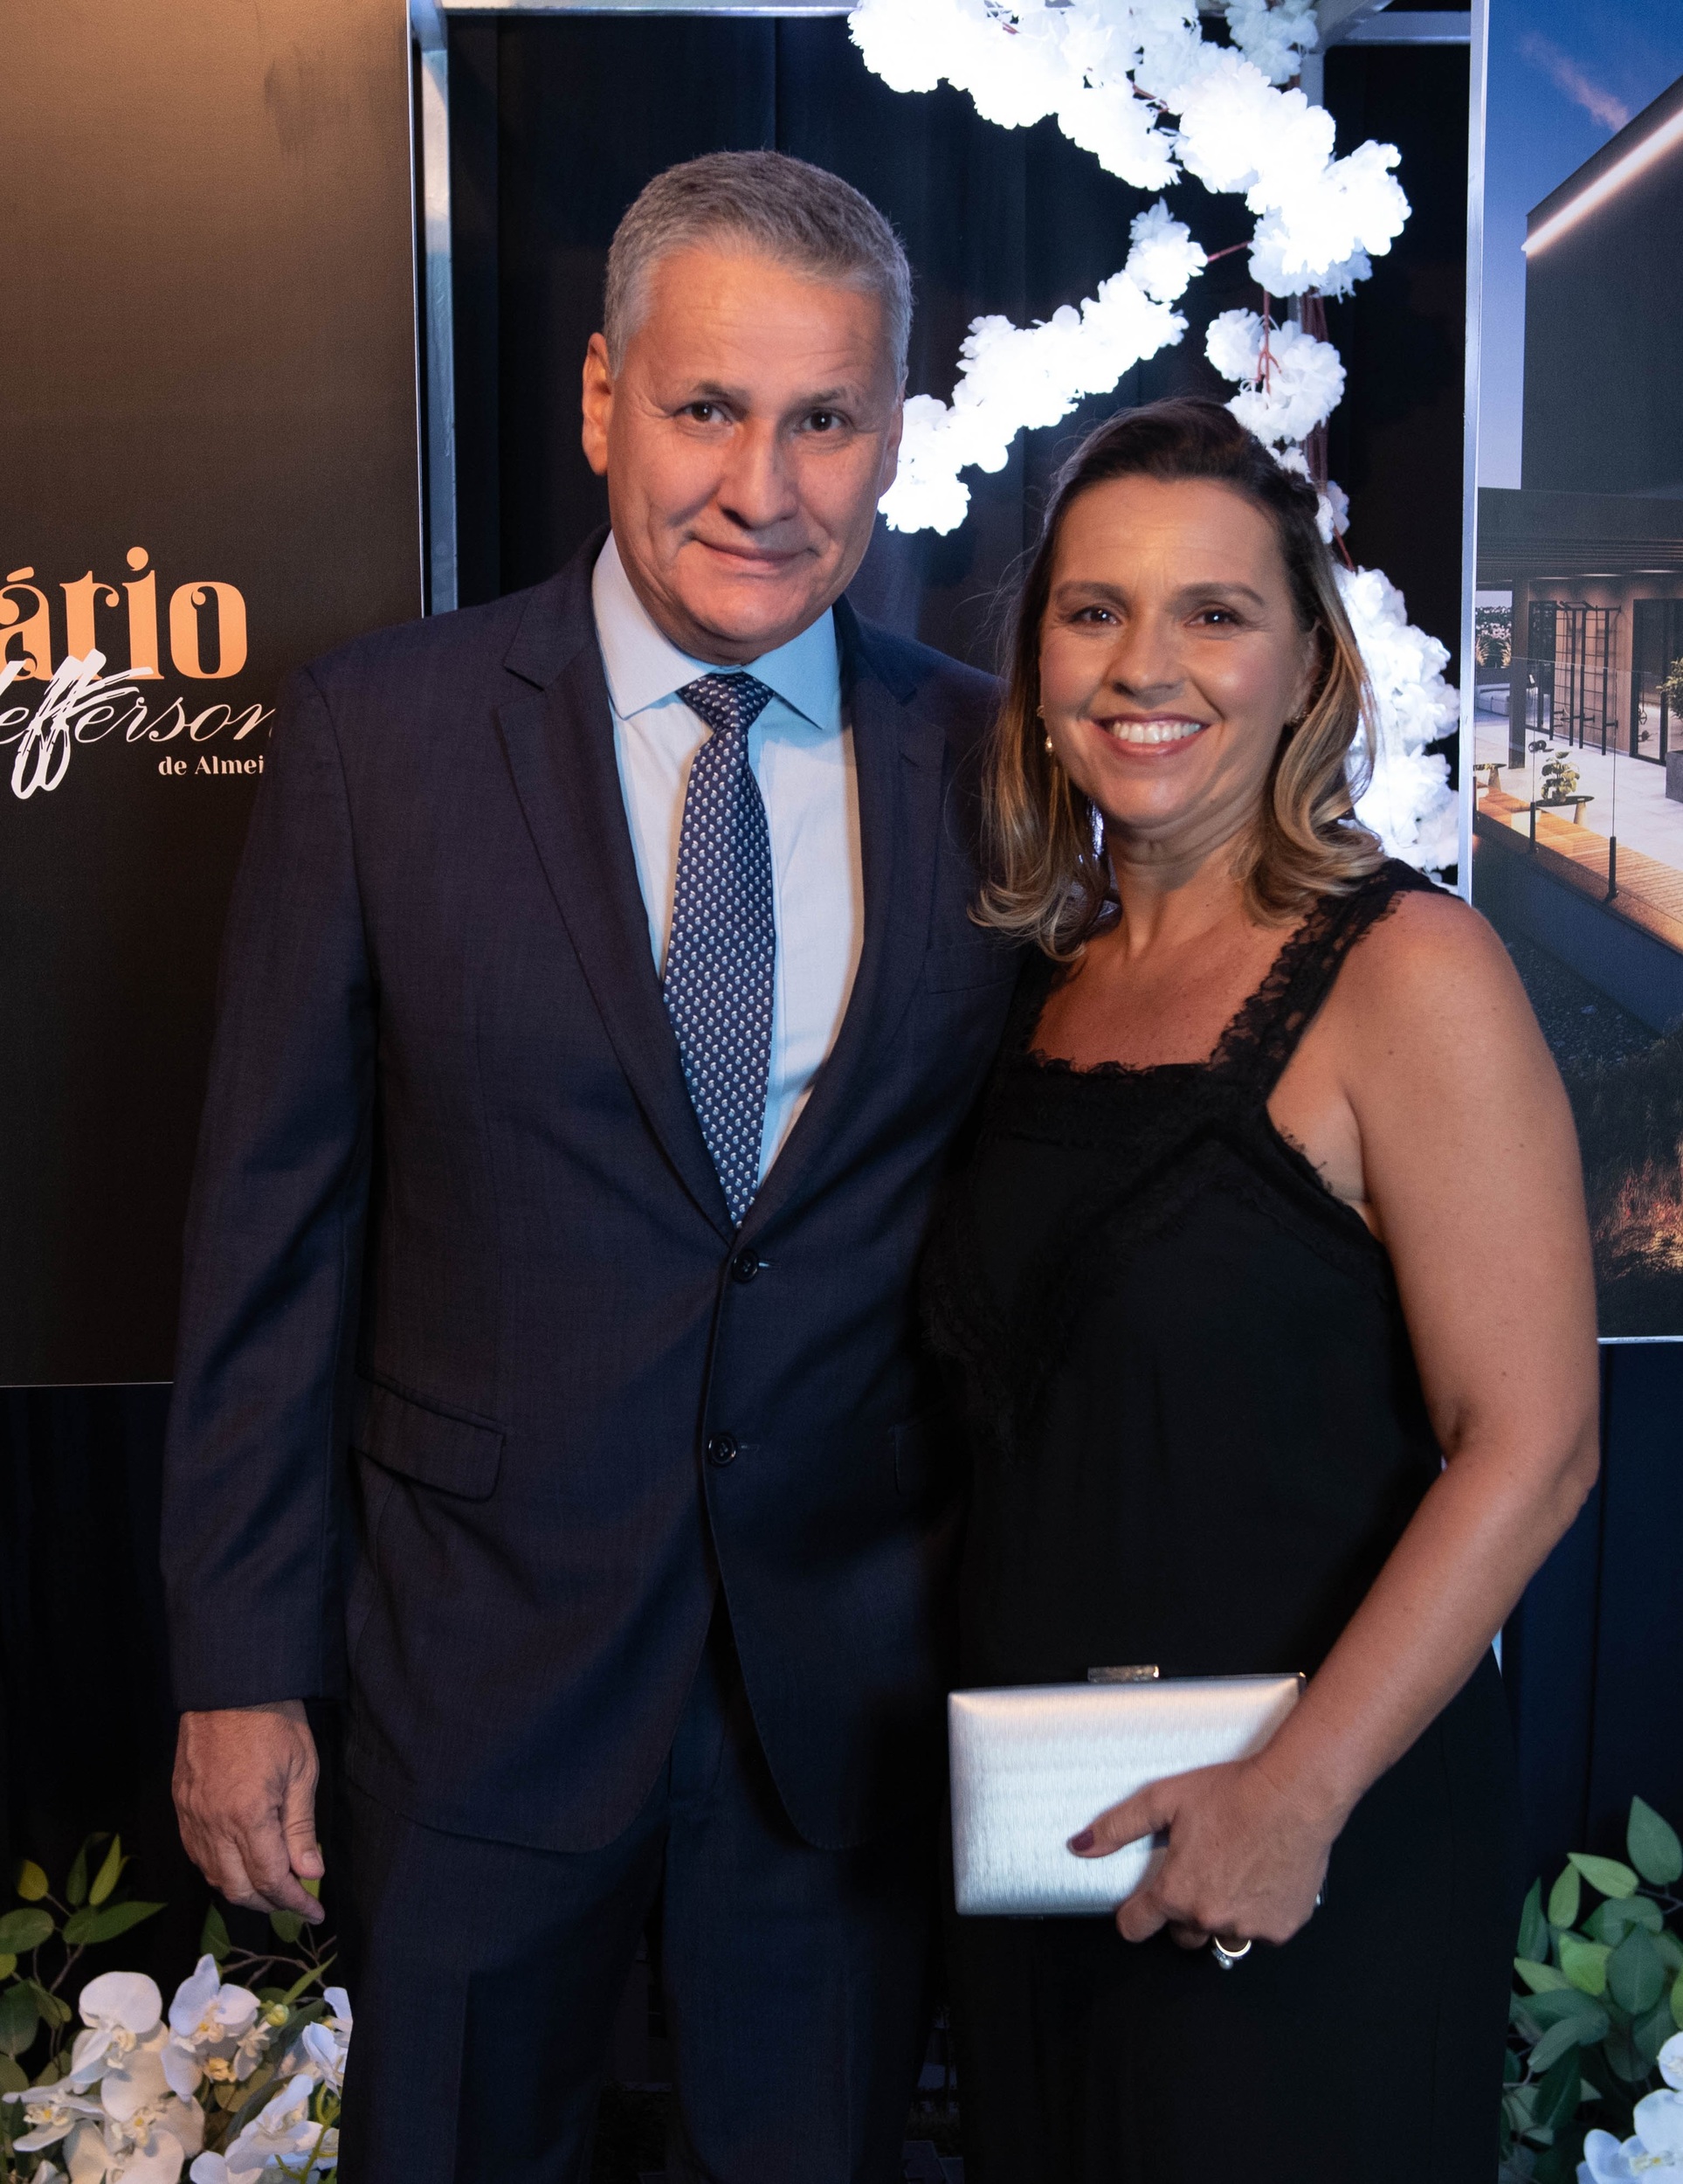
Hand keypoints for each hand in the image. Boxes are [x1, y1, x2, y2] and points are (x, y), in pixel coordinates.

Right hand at [173, 1702, 324, 1923]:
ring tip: (271, 1887)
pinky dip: (218, 1868)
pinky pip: (196, 1853)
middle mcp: (213, 1824)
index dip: (294, 1902)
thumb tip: (310, 1873)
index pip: (270, 1879)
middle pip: (237, 1888)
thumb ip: (302, 1828)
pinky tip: (238, 1863)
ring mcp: (192, 1815)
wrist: (230, 1685)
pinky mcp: (181, 1804)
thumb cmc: (275, 1721)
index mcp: (247, 1816)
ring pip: (212, 1875)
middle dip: (268, 1903)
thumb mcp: (302, 1770)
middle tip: (295, 1902)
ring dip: (242, 1889)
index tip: (314, 1912)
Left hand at [1069, 1754, 1335, 1950]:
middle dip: (1183, 1914)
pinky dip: (1259, 1912)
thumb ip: (1120, 1826)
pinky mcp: (1281, 1928)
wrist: (1295, 1795)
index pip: (1136, 1927)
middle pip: (1181, 1936)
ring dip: (1223, 1915)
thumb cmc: (1235, 1794)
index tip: (1138, 1908)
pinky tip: (1262, 1877)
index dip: (1134, 1915)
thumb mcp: (1165, 1798)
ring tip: (1233, 1873)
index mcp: (1176, 1892)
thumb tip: (1082, 1845)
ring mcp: (1248, 1927)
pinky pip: (1261, 1931)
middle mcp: (1209, 1917)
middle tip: (1197, 1876)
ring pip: (1224, 1936)